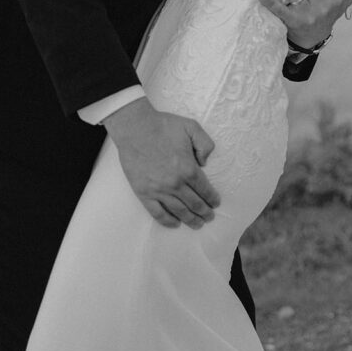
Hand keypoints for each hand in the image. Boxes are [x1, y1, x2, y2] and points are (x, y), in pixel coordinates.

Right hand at [103, 98, 219, 229]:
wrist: (135, 128)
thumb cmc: (163, 126)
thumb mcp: (192, 127)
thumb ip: (205, 144)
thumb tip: (205, 163)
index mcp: (188, 168)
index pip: (204, 189)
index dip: (212, 198)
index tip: (216, 203)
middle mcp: (175, 183)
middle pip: (194, 203)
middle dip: (204, 212)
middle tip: (209, 217)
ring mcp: (159, 190)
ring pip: (179, 211)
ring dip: (190, 219)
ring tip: (197, 224)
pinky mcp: (144, 193)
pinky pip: (157, 213)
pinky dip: (167, 221)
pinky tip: (175, 224)